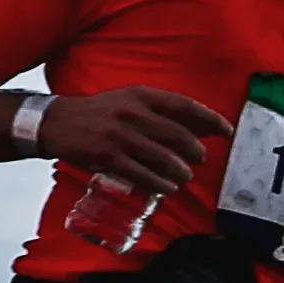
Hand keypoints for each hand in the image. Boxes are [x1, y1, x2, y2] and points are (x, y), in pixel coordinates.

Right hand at [42, 85, 234, 195]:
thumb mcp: (128, 101)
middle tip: (202, 158)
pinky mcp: (108, 157)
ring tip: (186, 176)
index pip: (184, 105)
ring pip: (163, 157)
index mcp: (140, 95)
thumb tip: (197, 128)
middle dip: (196, 149)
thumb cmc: (99, 113)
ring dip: (180, 170)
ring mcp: (119, 136)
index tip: (226, 129)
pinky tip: (168, 187)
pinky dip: (160, 183)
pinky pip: (142, 174)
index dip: (209, 118)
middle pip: (177, 134)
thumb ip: (158, 111)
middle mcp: (132, 113)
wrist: (56, 122)